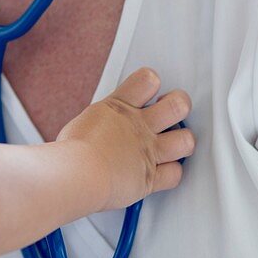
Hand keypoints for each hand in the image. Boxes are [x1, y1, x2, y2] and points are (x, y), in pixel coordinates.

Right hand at [56, 67, 193, 210]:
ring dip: (183, 141)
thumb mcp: (86, 121)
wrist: (78, 174)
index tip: (149, 90)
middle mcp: (139, 126)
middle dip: (180, 104)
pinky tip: (163, 170)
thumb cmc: (71, 151)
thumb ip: (104, 120)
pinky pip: (176, 173)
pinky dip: (171, 172)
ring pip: (186, 140)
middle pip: (178, 105)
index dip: (151, 82)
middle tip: (173, 110)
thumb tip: (103, 125)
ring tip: (173, 142)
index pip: (147, 79)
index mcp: (119, 107)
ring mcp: (148, 151)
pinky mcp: (151, 177)